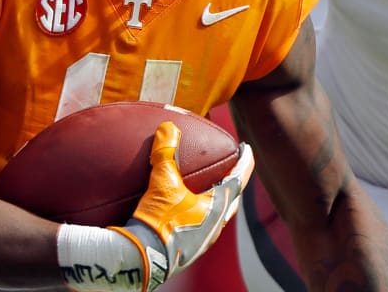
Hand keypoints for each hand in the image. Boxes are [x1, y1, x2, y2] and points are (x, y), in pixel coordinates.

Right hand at [110, 121, 253, 290]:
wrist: (140, 259)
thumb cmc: (158, 222)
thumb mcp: (161, 182)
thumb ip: (166, 153)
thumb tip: (168, 127)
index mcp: (217, 208)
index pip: (238, 180)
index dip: (244, 161)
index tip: (247, 147)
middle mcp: (215, 226)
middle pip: (232, 199)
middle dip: (234, 181)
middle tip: (232, 167)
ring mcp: (203, 240)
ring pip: (218, 215)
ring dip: (218, 198)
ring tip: (210, 186)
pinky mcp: (189, 248)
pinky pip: (203, 225)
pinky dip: (202, 211)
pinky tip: (187, 209)